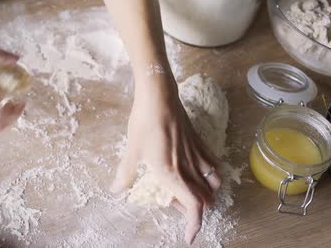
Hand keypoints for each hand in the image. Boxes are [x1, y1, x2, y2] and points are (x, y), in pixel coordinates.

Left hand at [111, 76, 220, 243]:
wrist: (159, 96)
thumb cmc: (144, 123)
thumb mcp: (132, 150)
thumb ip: (126, 173)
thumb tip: (116, 189)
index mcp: (171, 173)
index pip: (192, 206)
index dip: (193, 224)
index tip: (190, 235)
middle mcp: (188, 167)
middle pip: (204, 198)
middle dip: (195, 210)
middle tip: (177, 207)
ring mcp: (197, 154)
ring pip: (213, 183)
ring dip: (206, 193)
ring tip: (192, 193)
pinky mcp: (200, 142)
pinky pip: (213, 164)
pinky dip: (211, 175)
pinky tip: (201, 172)